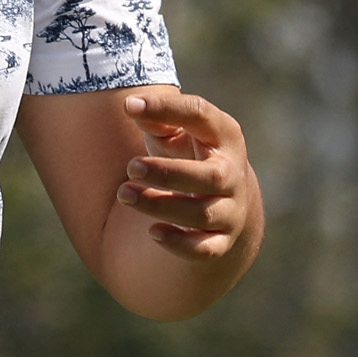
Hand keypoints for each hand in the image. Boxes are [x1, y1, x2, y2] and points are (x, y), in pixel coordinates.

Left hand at [115, 88, 258, 260]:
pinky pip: (205, 249)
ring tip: (125, 193)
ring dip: (161, 205)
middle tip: (131, 166)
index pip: (200, 115)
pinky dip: (180, 243)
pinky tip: (153, 231)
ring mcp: (230, 210)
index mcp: (224, 137)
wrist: (226, 199)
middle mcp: (232, 174)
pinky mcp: (221, 241)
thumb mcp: (178, 132)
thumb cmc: (191, 155)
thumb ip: (158, 118)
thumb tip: (133, 107)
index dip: (167, 109)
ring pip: (201, 214)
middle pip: (209, 176)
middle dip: (168, 173)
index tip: (128, 107)